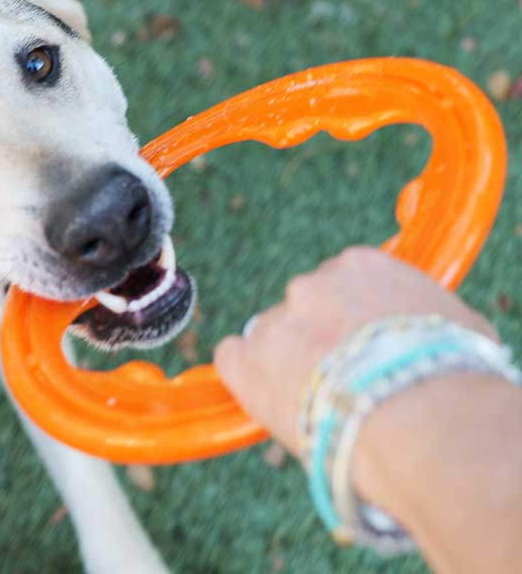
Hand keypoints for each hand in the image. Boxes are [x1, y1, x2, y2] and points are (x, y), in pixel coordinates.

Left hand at [213, 246, 497, 455]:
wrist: (422, 418)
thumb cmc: (452, 375)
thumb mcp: (452, 324)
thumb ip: (416, 312)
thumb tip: (421, 322)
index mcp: (358, 266)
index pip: (339, 284)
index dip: (347, 320)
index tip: (358, 344)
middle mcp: (310, 285)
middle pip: (304, 309)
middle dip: (319, 340)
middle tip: (342, 379)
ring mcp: (276, 321)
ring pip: (271, 338)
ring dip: (287, 363)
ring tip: (321, 402)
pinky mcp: (248, 360)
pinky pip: (231, 358)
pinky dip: (246, 376)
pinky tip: (267, 395)